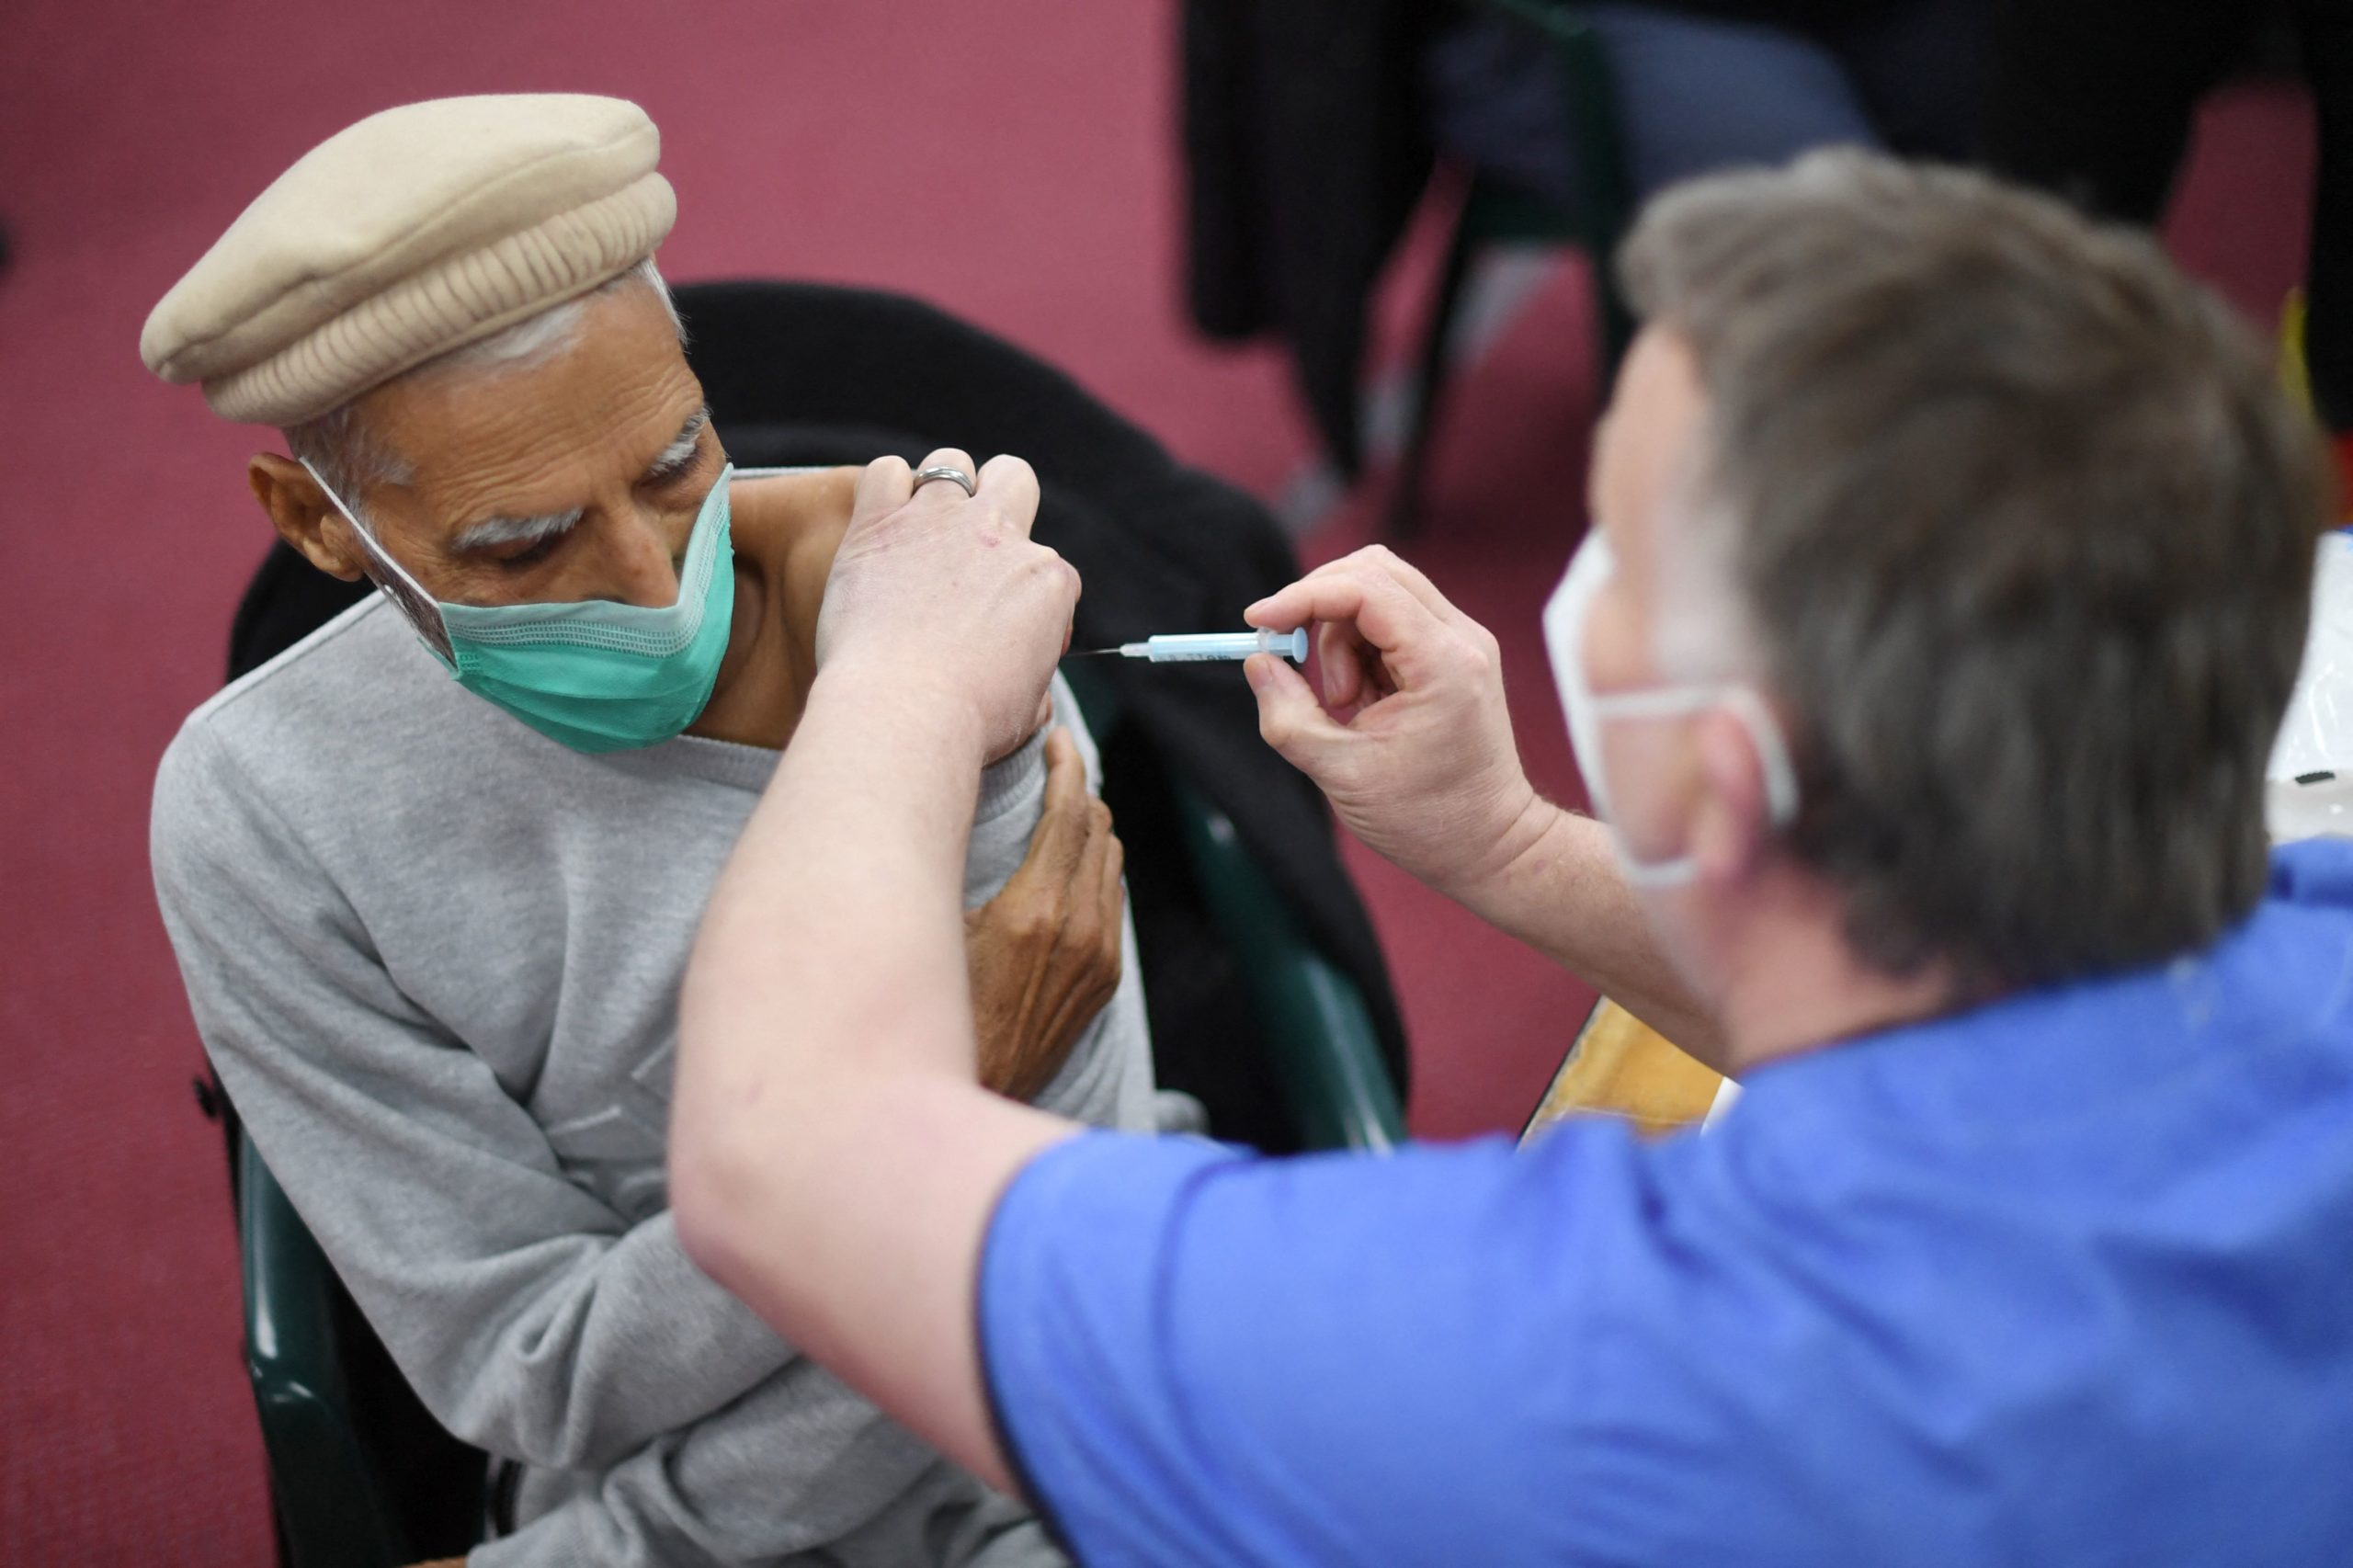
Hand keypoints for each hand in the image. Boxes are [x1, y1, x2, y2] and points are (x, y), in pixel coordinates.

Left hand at [814, 448, 1077, 764]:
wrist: (904, 713)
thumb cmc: (968, 724)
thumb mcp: (1030, 709)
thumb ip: (1035, 677)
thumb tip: (1029, 680)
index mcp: (1048, 582)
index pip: (1049, 570)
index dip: (1027, 602)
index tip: (1000, 638)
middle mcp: (1000, 537)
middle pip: (1013, 478)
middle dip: (999, 502)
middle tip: (970, 551)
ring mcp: (939, 522)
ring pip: (951, 464)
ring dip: (940, 491)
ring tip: (919, 535)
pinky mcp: (879, 524)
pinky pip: (884, 473)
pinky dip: (883, 494)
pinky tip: (879, 528)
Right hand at [965, 729, 1125, 1100]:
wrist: (973, 1092)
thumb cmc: (937, 1009)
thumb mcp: (941, 931)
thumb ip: (963, 873)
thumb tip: (952, 814)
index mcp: (1035, 910)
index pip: (1071, 813)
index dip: (1068, 766)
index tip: (1058, 740)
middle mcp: (1078, 929)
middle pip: (1098, 829)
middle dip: (1078, 791)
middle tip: (1053, 769)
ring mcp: (1098, 956)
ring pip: (1111, 863)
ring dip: (1090, 830)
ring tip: (1058, 811)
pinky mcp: (1104, 979)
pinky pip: (1112, 901)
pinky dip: (1095, 871)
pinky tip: (1067, 866)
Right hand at [1244, 545, 1548, 900]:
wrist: (1491, 845)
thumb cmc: (1426, 820)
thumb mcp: (1341, 774)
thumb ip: (1289, 716)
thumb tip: (1258, 662)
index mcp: (1443, 663)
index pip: (1365, 589)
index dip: (1302, 597)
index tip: (1258, 625)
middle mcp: (1462, 639)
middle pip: (1374, 571)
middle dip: (1319, 608)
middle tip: (1297, 664)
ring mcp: (1463, 642)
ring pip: (1379, 592)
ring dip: (1339, 637)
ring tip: (1344, 704)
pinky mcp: (1453, 653)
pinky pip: (1391, 621)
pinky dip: (1358, 649)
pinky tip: (1362, 702)